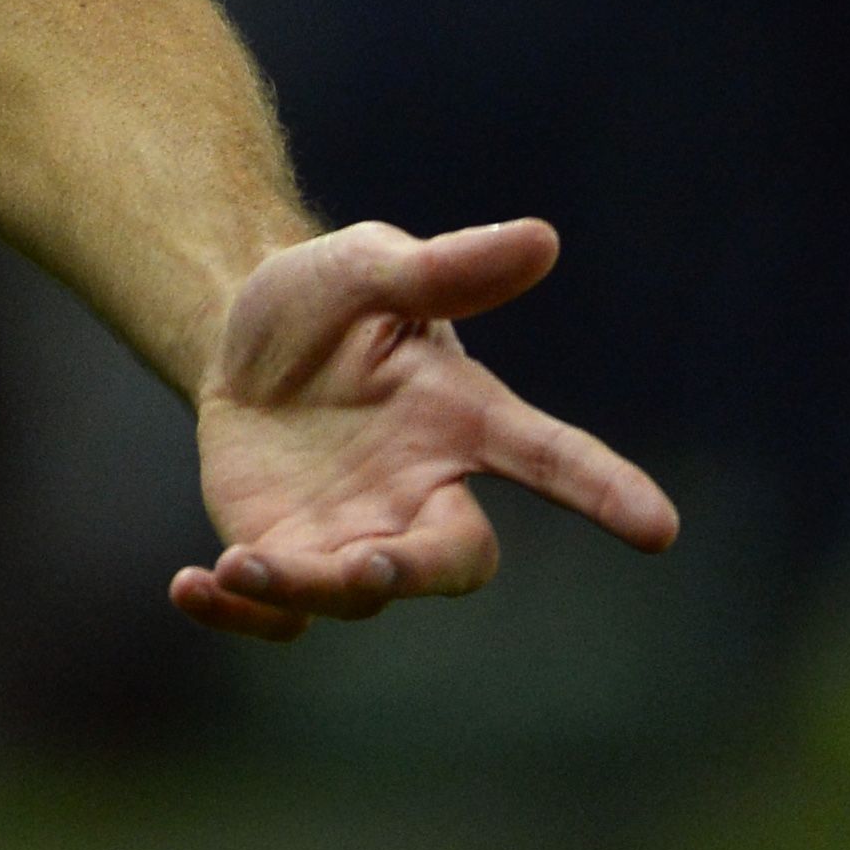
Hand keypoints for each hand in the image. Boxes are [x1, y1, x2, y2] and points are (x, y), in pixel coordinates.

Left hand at [177, 217, 678, 639]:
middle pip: (452, 558)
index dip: (605, 490)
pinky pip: (276, 611)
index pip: (551, 459)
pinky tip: (190, 587)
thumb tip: (540, 238)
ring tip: (244, 563)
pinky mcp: (286, 553)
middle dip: (418, 571)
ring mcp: (353, 533)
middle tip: (374, 566)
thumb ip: (445, 270)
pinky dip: (239, 612)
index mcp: (462, 420)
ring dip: (306, 587)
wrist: (235, 334)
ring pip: (354, 591)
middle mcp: (420, 493)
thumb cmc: (324, 299)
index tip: (658, 526)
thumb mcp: (371, 268)